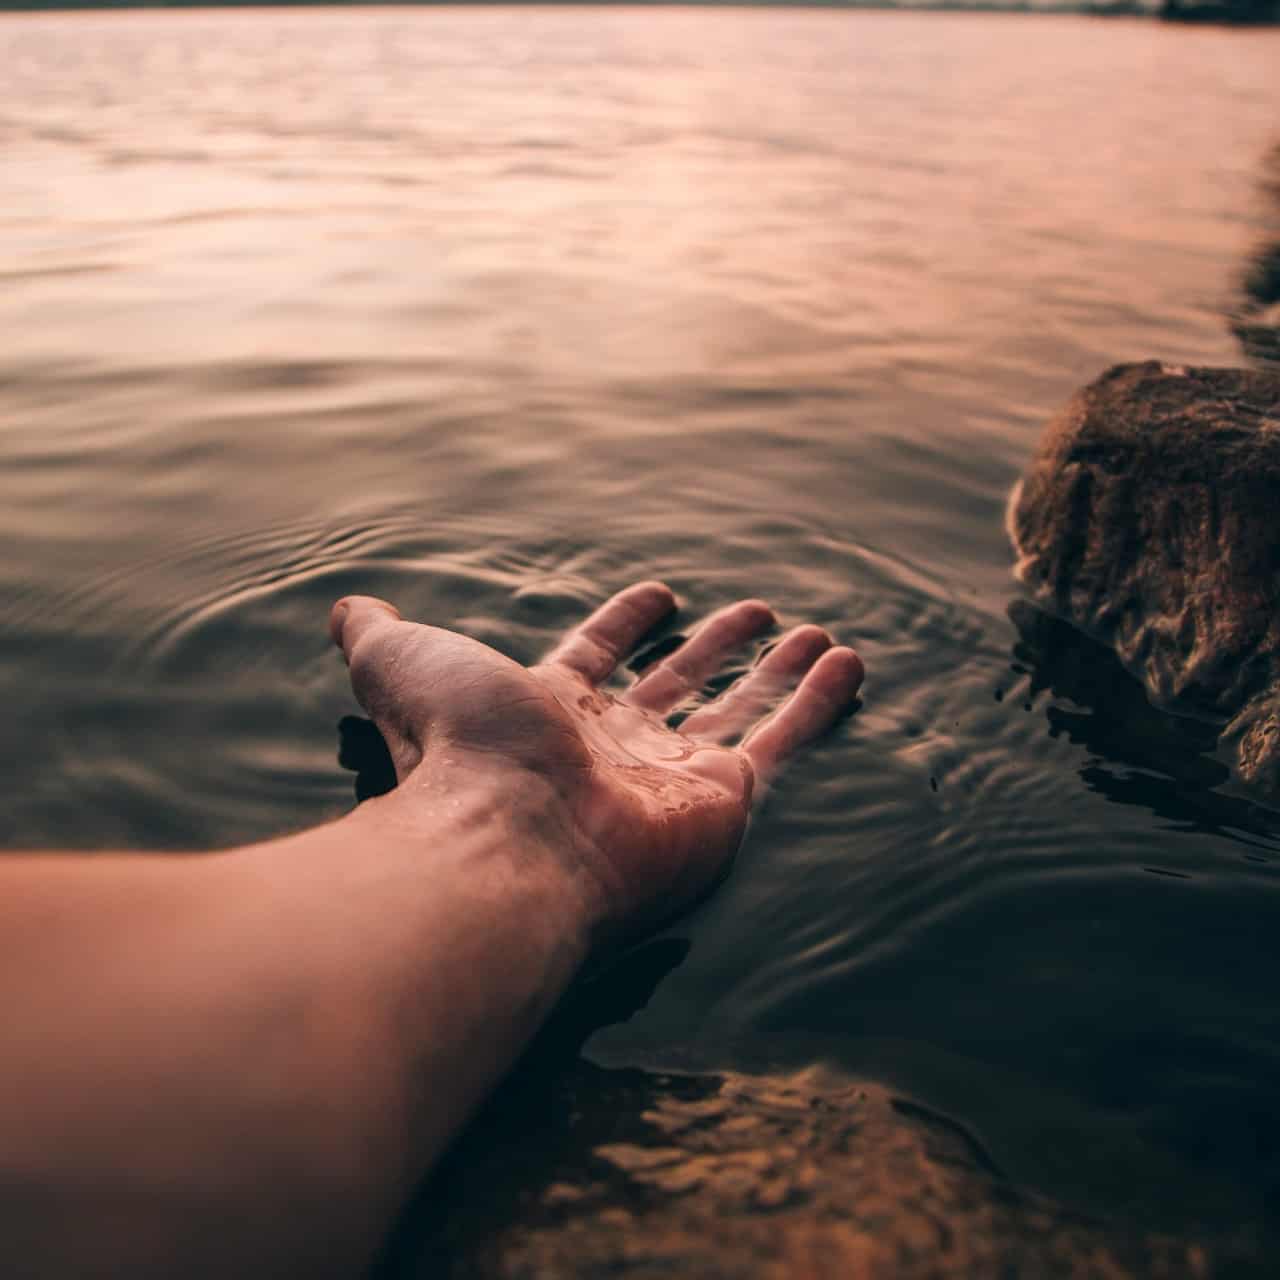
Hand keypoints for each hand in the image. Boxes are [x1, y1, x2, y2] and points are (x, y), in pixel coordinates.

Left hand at [329, 582, 862, 939]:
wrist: (507, 834)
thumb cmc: (458, 748)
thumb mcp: (404, 664)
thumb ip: (380, 638)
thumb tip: (348, 609)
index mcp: (550, 712)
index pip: (598, 658)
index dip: (625, 624)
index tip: (660, 593)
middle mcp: (615, 748)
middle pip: (679, 686)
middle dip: (716, 649)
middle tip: (754, 614)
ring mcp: (672, 776)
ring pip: (739, 710)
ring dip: (777, 672)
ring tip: (815, 634)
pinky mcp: (722, 799)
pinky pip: (782, 740)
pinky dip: (816, 701)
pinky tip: (846, 661)